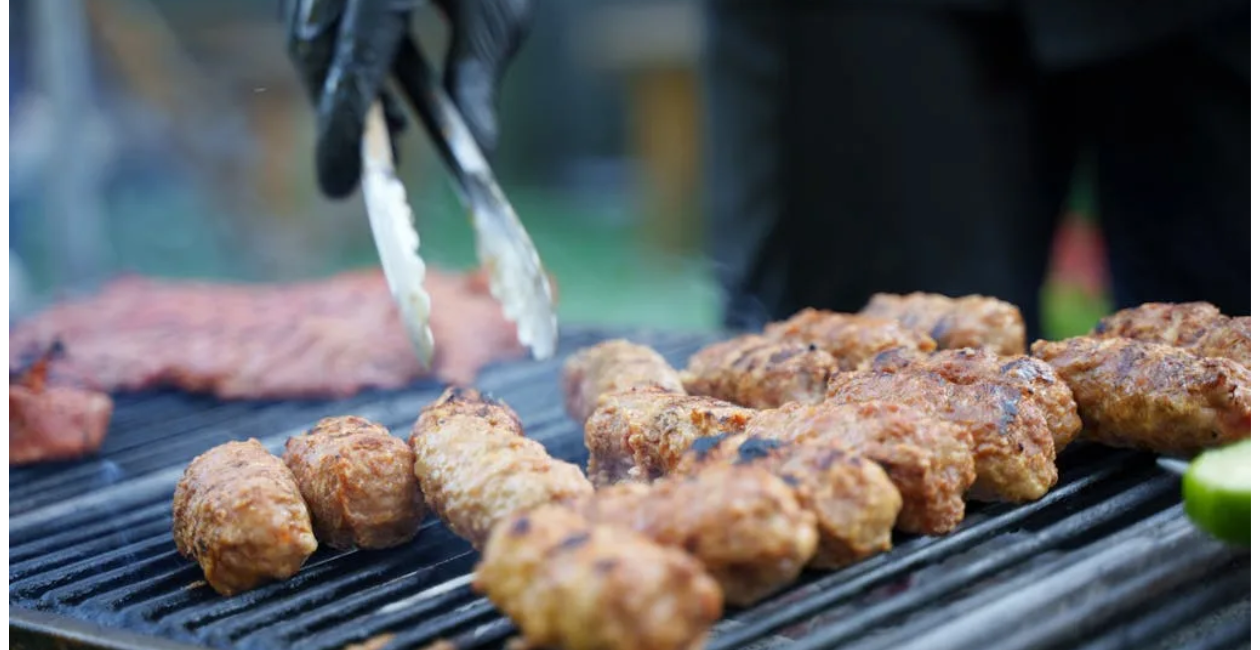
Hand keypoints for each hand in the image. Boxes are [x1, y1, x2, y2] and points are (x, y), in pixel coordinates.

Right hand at [285, 0, 533, 198]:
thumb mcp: (498, 10)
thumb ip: (478, 78)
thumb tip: (478, 153)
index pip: (350, 74)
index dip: (341, 138)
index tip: (338, 188)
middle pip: (314, 54)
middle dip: (335, 113)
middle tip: (356, 165)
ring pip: (307, 30)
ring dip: (334, 81)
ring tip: (384, 121)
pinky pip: (315, 8)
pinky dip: (336, 46)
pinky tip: (376, 71)